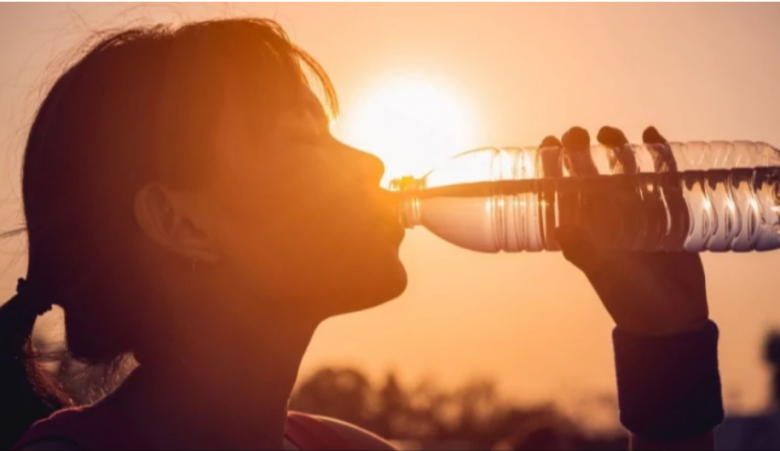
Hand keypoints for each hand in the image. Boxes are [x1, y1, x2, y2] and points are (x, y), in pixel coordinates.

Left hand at [545, 126, 708, 336]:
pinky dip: (659, 155)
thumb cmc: (628, 297)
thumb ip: (584, 249)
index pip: (563, 190)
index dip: (552, 166)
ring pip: (624, 170)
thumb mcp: (603, 272)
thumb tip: (561, 227)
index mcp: (585, 228)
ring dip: (616, 149)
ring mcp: (638, 211)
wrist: (670, 317)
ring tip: (608, 133)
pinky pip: (662, 177)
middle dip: (581, 151)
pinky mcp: (669, 211)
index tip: (547, 144)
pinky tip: (651, 135)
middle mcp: (607, 216)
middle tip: (576, 133)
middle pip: (591, 173)